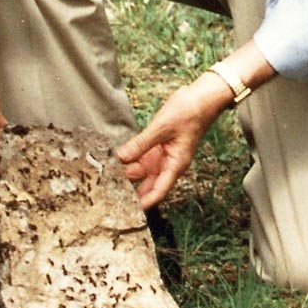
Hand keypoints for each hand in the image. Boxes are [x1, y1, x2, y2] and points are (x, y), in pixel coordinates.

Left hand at [116, 74, 229, 207]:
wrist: (201, 97)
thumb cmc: (190, 113)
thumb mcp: (162, 127)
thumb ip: (141, 144)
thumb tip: (122, 158)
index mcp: (175, 164)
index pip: (159, 191)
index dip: (144, 202)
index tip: (127, 210)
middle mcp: (169, 163)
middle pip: (148, 183)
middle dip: (131, 188)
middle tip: (108, 193)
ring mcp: (162, 154)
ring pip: (142, 170)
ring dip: (127, 172)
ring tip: (106, 177)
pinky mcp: (157, 144)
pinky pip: (141, 156)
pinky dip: (130, 158)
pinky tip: (115, 160)